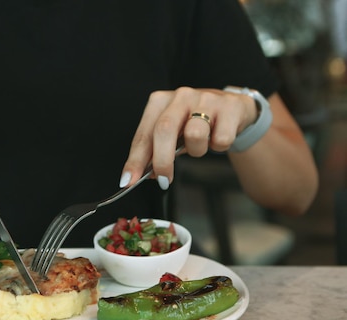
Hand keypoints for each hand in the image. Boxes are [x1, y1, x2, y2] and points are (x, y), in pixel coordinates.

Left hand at [119, 87, 257, 188]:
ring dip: (197, 151)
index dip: (135, 160)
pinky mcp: (229, 106)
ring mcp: (206, 98)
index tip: (129, 180)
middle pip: (164, 130)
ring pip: (194, 135)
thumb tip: (148, 174)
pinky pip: (220, 139)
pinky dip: (219, 147)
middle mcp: (181, 96)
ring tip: (201, 146)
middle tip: (163, 180)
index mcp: (160, 102)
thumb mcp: (173, 134)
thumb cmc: (196, 123)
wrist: (233, 109)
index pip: (143, 135)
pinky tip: (218, 137)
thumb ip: (157, 151)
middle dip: (162, 161)